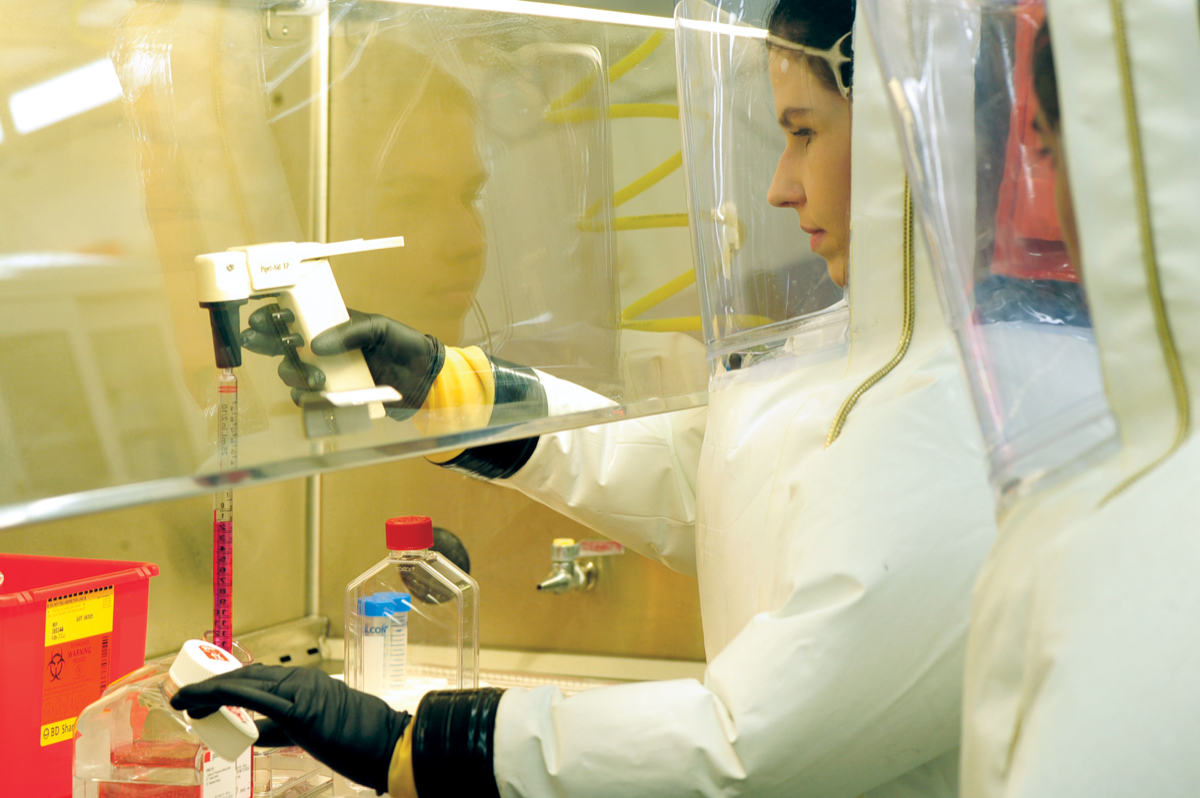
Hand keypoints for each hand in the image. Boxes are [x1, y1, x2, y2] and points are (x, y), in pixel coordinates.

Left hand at [170, 664, 408, 794]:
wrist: (385, 743)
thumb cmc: (352, 739)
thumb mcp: (308, 730)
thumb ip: (279, 729)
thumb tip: (248, 733)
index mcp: (301, 680)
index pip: (252, 677)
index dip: (219, 684)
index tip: (195, 696)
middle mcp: (299, 678)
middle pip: (242, 676)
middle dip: (206, 686)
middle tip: (181, 698)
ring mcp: (301, 690)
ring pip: (244, 684)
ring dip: (208, 691)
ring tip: (185, 701)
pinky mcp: (301, 709)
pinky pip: (255, 699)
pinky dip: (225, 697)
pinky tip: (205, 701)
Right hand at [241, 307, 444, 419]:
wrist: (423, 377)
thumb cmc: (403, 345)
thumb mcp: (380, 328)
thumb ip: (350, 331)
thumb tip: (316, 345)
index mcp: (332, 325)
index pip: (294, 317)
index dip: (272, 317)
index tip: (260, 320)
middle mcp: (323, 349)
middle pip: (282, 345)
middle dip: (265, 343)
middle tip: (258, 341)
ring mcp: (326, 373)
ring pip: (291, 373)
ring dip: (294, 373)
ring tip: (318, 377)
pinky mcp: (334, 396)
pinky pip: (308, 398)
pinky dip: (306, 397)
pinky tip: (316, 394)